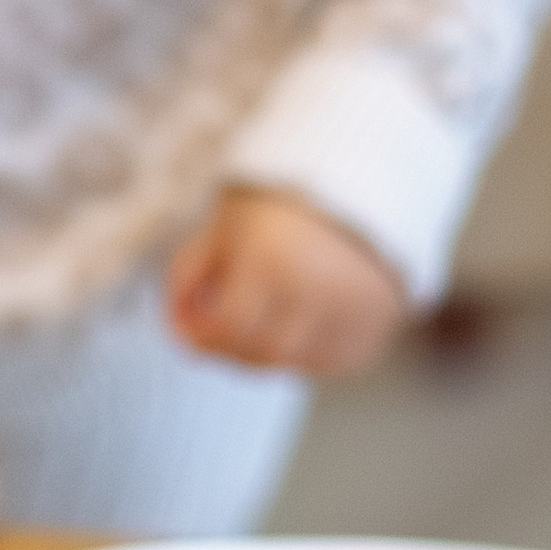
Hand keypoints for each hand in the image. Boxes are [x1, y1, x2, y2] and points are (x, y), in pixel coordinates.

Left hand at [165, 186, 407, 378]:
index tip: (187, 321)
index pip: (228, 325)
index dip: (200, 332)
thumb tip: (175, 326)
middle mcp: (319, 290)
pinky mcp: (375, 327)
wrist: (353, 185)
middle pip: (260, 353)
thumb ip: (189, 274)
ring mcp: (353, 313)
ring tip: (253, 320)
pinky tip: (290, 324)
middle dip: (227, 349)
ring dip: (261, 353)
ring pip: (293, 364)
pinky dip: (301, 354)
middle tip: (215, 329)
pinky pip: (327, 362)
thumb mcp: (220, 228)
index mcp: (275, 258)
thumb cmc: (273, 207)